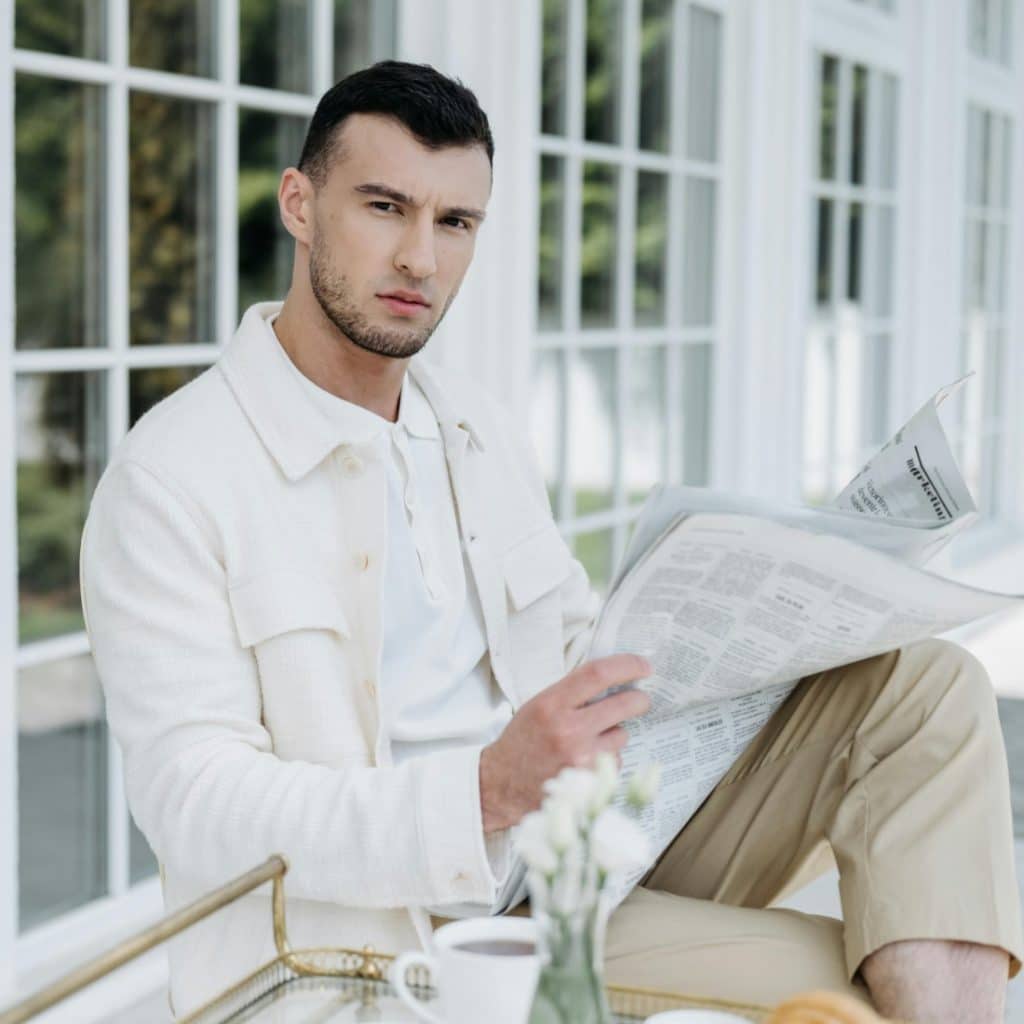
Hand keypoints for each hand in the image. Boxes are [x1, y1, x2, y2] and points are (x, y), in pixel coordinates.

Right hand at [478, 654, 651, 832]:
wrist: (502, 785)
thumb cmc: (523, 741)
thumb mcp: (539, 706)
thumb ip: (572, 693)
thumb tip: (613, 679)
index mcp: (552, 704)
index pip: (598, 673)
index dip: (627, 665)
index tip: (643, 665)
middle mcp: (568, 730)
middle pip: (623, 704)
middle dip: (639, 699)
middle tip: (641, 699)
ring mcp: (581, 758)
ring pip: (622, 735)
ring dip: (615, 734)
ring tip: (589, 741)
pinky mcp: (590, 782)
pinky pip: (615, 761)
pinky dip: (607, 758)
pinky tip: (585, 761)